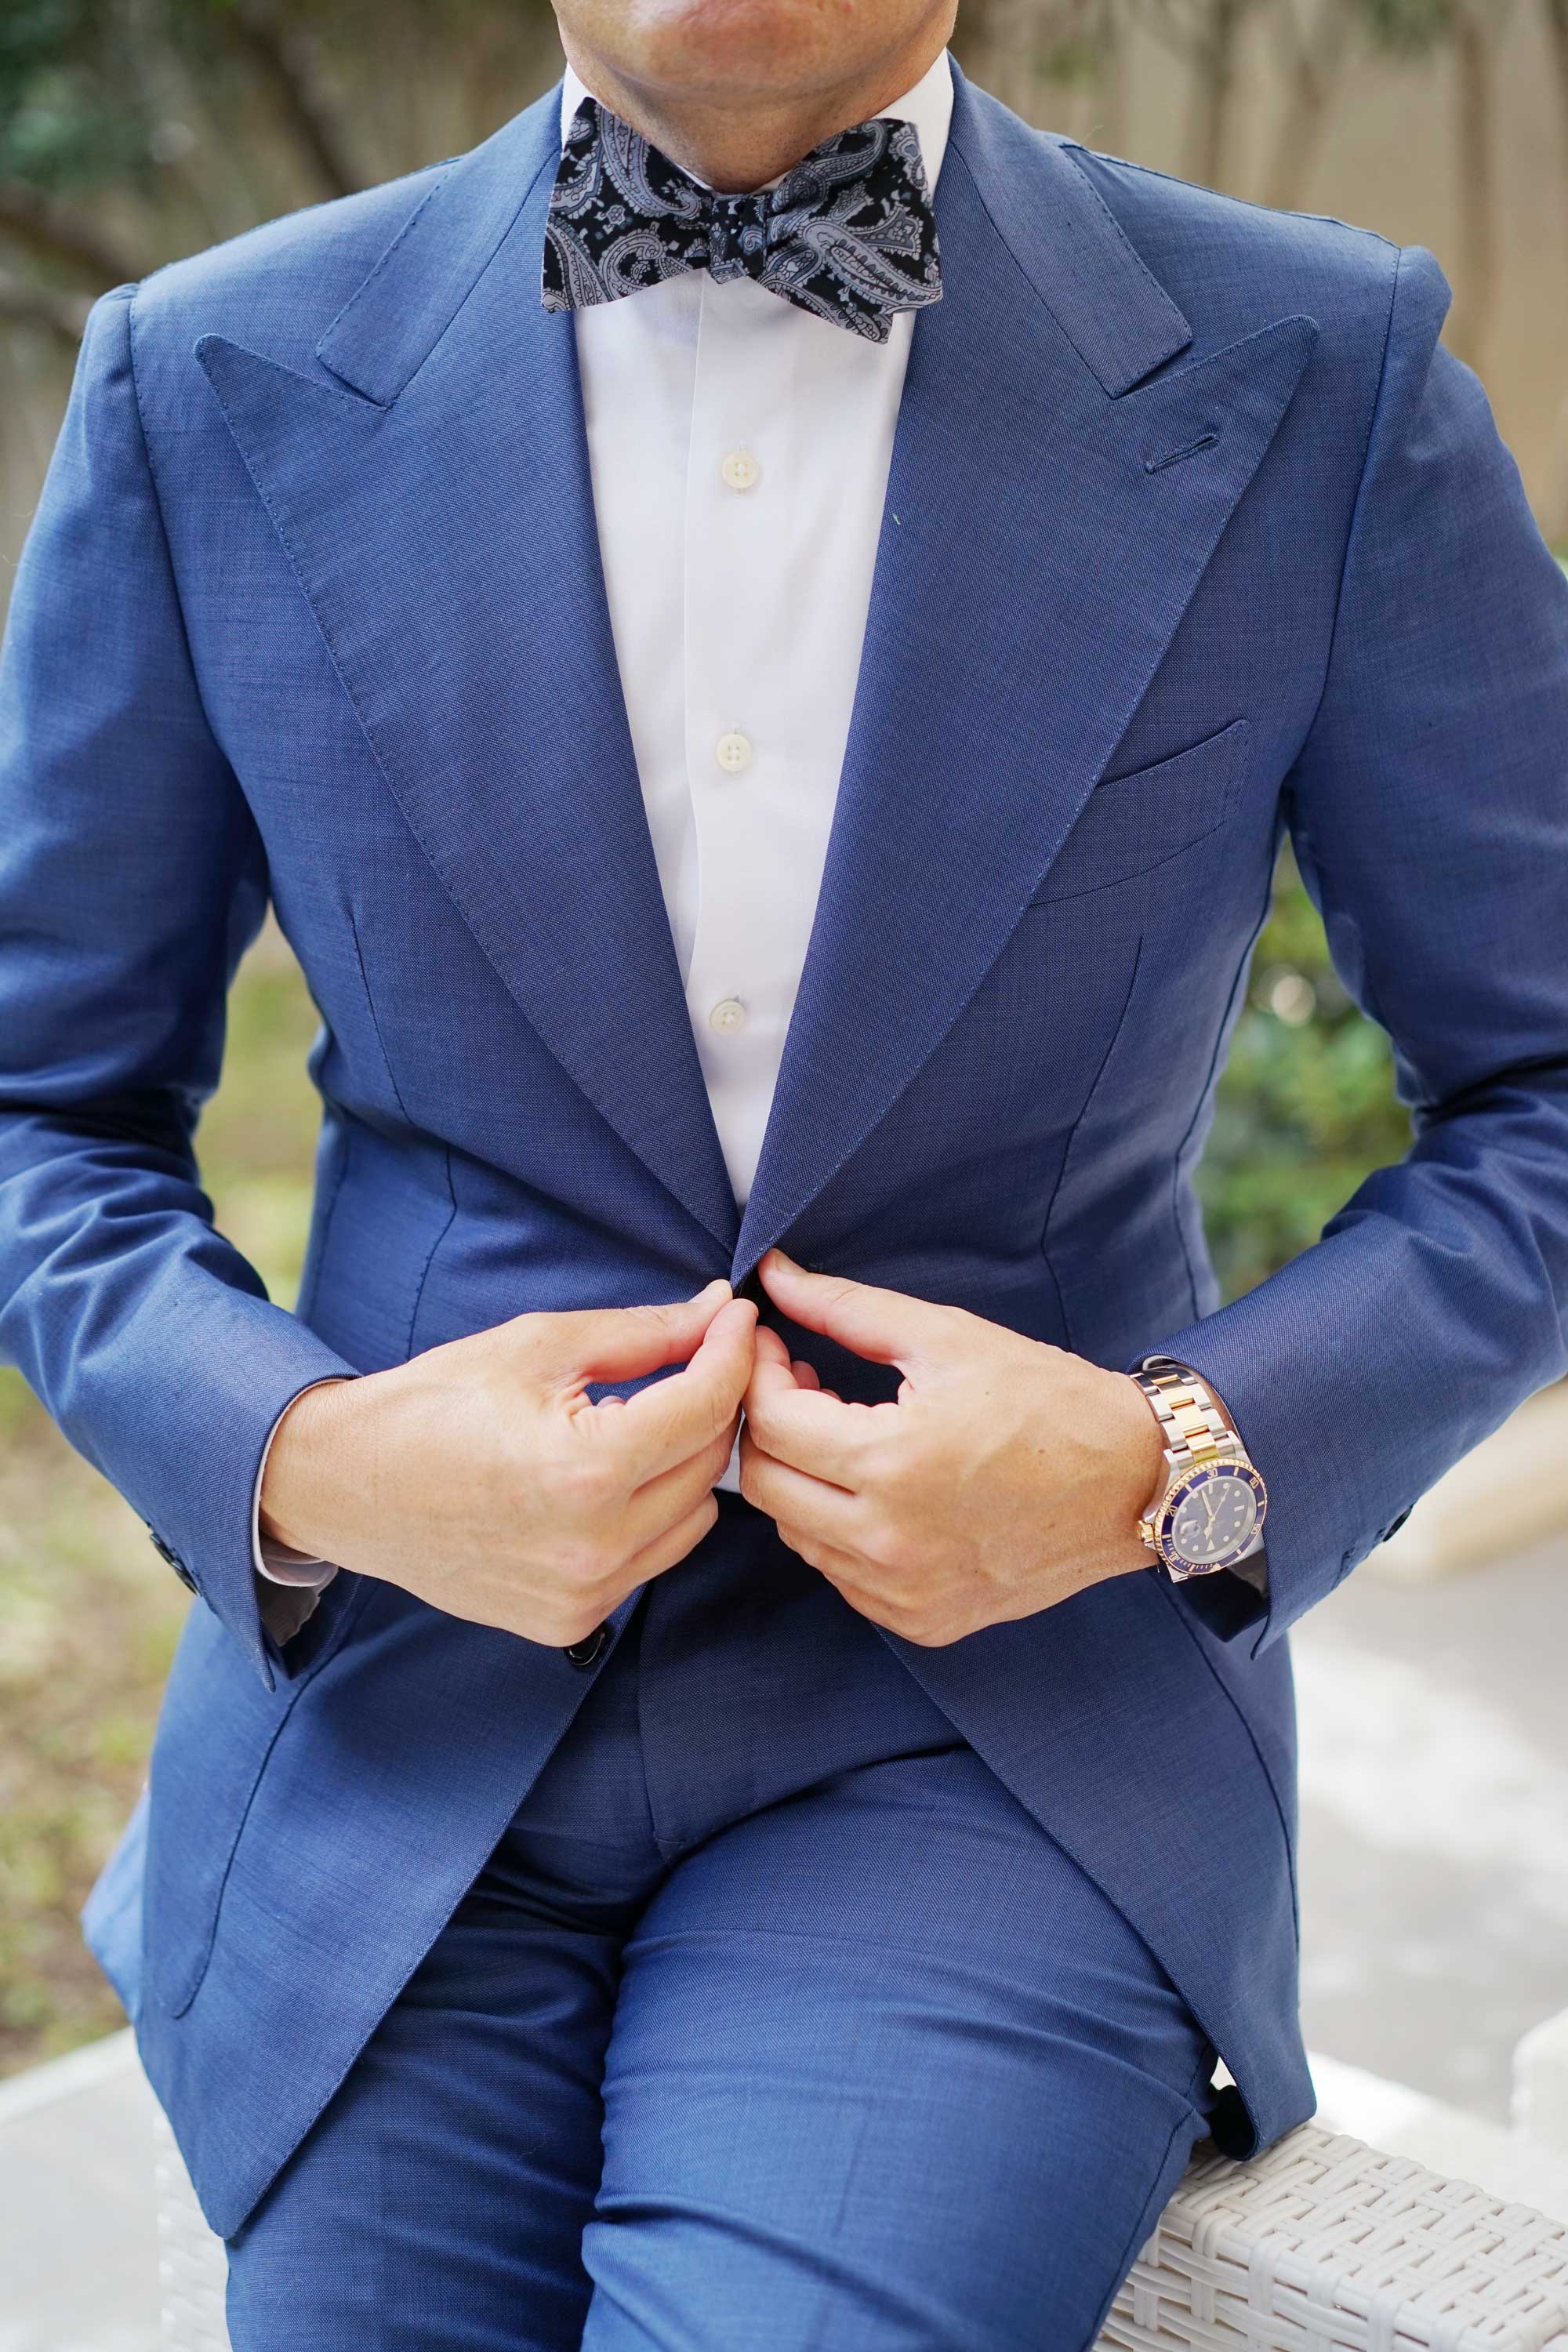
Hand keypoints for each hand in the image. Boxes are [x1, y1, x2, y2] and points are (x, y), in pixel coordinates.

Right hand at [260, 1280, 756, 1645]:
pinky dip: (650, 1512)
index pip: (704, 1407)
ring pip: (694, 1518)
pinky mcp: (571, 1622)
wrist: (347, 1485)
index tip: (737, 1317)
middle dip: (714, 1402)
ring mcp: (584, 1595)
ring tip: (650, 1416)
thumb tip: (716, 1312)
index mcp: (586, 1472)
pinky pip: (651, 1558)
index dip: (731, 1352)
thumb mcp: (538, 1346)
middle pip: (710, 1464)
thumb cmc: (434, 1403)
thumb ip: (642, 1334)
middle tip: (703, 1355)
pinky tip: (612, 1476)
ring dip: (686, 1463)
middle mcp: (594, 1547)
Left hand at [738, 1251, 1163, 1645]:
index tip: (773, 1344)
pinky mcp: (924, 1621)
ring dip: (800, 1477)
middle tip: (798, 1382)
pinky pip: (842, 1575)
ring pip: (797, 1534)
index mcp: (893, 1464)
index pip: (772, 1423)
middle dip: (766, 1425)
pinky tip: (873, 1487)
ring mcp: (905, 1593)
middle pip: (765, 1485)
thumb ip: (845, 1307)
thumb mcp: (947, 1338)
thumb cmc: (1048, 1400)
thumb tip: (774, 1275)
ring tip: (840, 1430)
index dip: (758, 1373)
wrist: (1134, 1482)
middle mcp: (890, 1543)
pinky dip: (838, 1529)